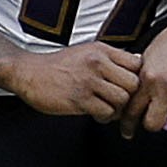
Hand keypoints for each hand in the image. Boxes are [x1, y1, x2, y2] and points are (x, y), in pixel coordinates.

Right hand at [8, 43, 142, 121]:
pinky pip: (107, 112)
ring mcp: (88, 81)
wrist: (28, 73)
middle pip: (133, 84)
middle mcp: (97, 63)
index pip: (136, 63)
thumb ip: (110, 59)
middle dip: (129, 96)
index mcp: (101, 50)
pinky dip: (105, 117)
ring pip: (122, 99)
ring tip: (106, 108)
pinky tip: (96, 113)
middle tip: (119, 101)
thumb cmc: (58, 65)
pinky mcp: (79, 99)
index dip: (136, 77)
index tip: (127, 86)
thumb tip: (137, 64)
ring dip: (117, 108)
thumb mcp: (86, 52)